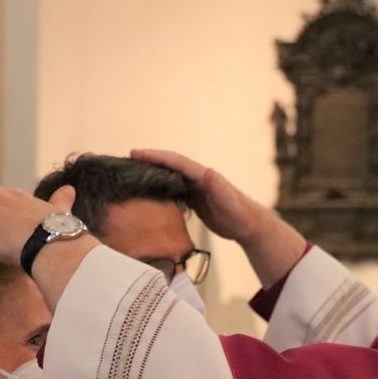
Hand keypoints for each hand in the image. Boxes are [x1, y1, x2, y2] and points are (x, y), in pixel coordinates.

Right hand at [129, 149, 277, 246]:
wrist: (248, 225)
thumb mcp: (229, 202)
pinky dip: (160, 186)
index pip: (175, 161)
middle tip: (129, 156)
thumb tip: (207, 171)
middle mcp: (197, 179)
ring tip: (133, 170)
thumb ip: (219, 187)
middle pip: (169, 164)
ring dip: (153, 171)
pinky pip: (174, 189)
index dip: (156, 156)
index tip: (137, 153)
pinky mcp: (195, 200)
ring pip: (170, 176)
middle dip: (150, 159)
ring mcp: (195, 188)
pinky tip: (150, 191)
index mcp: (202, 176)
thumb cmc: (240, 214)